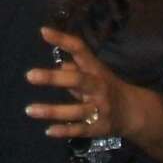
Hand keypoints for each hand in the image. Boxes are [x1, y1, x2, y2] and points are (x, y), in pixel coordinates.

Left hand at [25, 27, 162, 161]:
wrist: (134, 112)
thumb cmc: (107, 87)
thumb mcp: (95, 73)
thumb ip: (76, 69)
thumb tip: (60, 63)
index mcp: (96, 69)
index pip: (80, 50)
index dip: (63, 40)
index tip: (43, 31)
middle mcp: (98, 87)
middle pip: (78, 80)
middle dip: (54, 78)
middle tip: (29, 75)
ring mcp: (99, 108)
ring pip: (76, 110)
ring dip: (52, 111)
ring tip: (29, 109)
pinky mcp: (98, 127)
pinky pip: (80, 129)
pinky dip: (65, 131)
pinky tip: (48, 131)